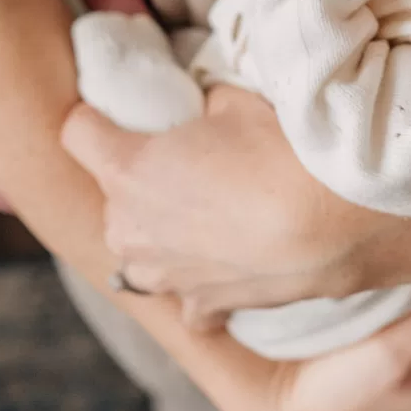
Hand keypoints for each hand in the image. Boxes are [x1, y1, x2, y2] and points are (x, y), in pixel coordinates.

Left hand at [62, 85, 410, 312]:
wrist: (332, 223)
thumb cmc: (282, 153)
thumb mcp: (239, 103)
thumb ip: (207, 109)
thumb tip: (209, 114)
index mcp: (126, 170)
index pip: (78, 134)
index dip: (96, 119)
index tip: (113, 114)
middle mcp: (129, 229)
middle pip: (114, 198)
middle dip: (142, 183)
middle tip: (192, 167)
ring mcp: (162, 275)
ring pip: (141, 254)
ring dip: (165, 238)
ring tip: (212, 220)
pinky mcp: (203, 306)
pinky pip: (188, 300)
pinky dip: (202, 288)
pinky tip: (229, 268)